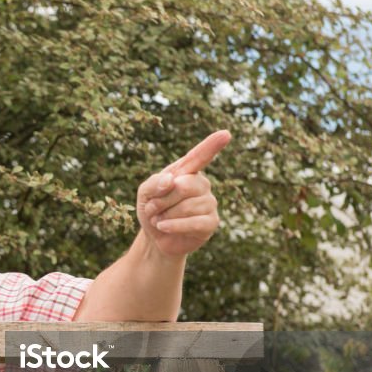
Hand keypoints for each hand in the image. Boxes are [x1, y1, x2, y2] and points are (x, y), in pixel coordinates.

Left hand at [137, 130, 229, 257]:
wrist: (154, 238)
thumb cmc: (152, 210)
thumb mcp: (145, 193)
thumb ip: (155, 183)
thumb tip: (172, 180)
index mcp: (187, 172)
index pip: (200, 156)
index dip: (212, 145)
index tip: (225, 134)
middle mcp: (202, 184)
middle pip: (184, 186)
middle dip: (162, 199)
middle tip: (152, 208)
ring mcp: (209, 203)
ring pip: (188, 206)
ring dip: (165, 215)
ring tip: (159, 219)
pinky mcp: (211, 223)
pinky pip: (195, 222)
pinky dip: (174, 225)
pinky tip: (163, 227)